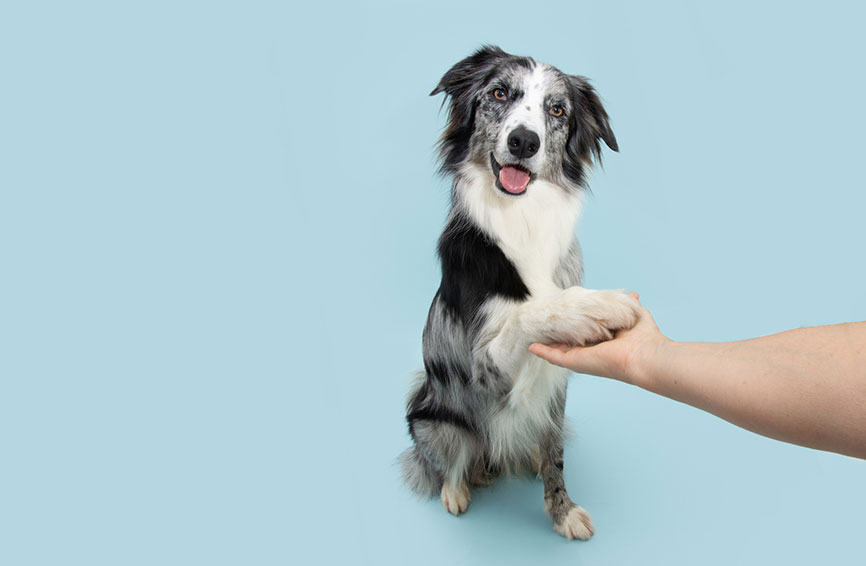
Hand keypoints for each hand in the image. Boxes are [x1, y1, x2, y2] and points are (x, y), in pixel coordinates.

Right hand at [528, 292, 666, 385]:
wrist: (644, 354)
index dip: (577, 323)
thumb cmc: (644, 337)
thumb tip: (632, 294)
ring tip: (535, 330)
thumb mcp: (634, 313)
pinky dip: (542, 351)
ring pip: (558, 349)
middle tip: (547, 321)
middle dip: (558, 333)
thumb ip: (629, 304)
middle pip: (569, 341)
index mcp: (604, 340)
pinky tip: (532, 347)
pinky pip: (553, 356)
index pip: (586, 331)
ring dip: (546, 341)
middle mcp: (591, 350)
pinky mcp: (574, 361)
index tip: (568, 313)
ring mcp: (581, 357)